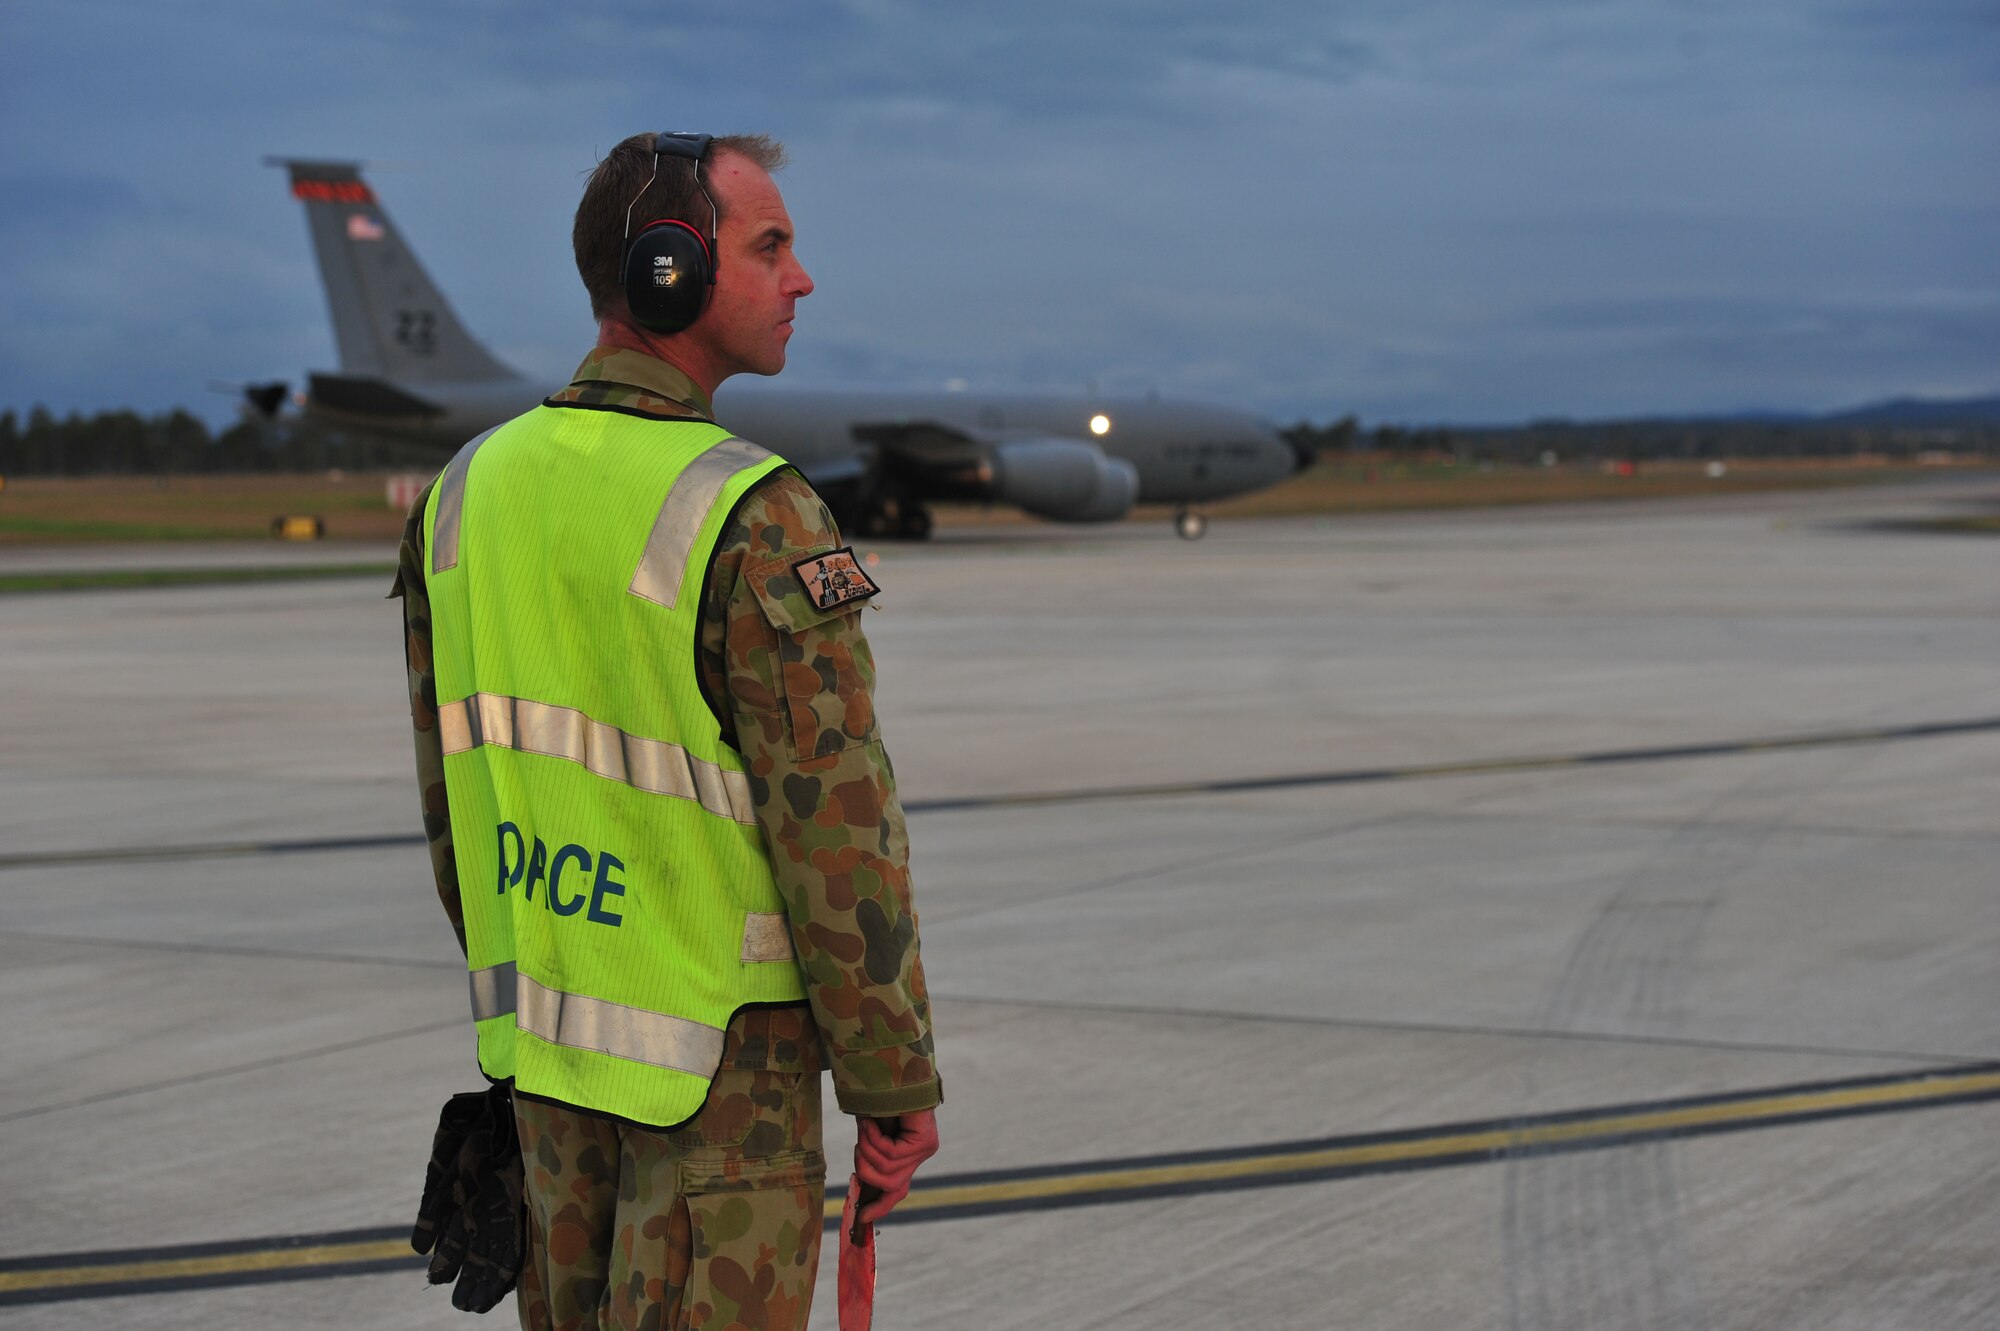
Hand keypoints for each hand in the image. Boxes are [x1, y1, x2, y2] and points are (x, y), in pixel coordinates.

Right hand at [852, 1109, 938, 1224]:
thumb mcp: (870, 1133)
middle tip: (858, 1145)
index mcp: (908, 1154)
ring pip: (888, 1170)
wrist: (892, 1070)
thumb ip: (870, 1154)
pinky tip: (871, 1122)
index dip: (880, 1206)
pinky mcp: (926, 1140)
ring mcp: (926, 1147)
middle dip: (865, 1169)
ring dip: (867, 1149)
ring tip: (864, 1128)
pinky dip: (874, 1139)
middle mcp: (921, 1153)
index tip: (862, 1218)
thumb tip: (860, 1183)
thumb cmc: (877, 1098)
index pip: (898, 1190)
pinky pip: (892, 1154)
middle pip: (891, 1185)